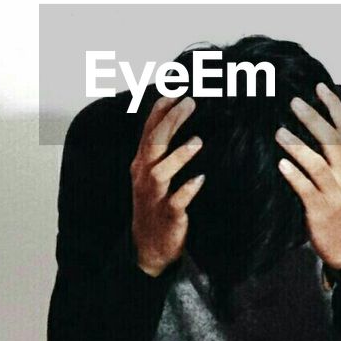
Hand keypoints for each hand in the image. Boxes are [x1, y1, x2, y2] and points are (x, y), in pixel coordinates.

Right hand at [130, 95, 204, 276]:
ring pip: (161, 171)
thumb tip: (178, 121)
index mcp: (141, 164)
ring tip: (198, 140)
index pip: (148, 131)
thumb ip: (162, 151)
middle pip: (154, 145)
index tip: (175, 93)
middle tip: (190, 104)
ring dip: (179, 155)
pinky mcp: (168, 215)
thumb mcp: (152, 175)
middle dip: (171, 122)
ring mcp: (154, 196)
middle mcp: (144, 176)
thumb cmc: (155, 205)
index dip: (159, 111)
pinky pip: (176, 201)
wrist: (148, 247)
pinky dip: (187, 189)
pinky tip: (200, 179)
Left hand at [276, 83, 340, 271]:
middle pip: (331, 141)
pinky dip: (295, 176)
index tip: (319, 86)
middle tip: (294, 102)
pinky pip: (306, 189)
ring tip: (279, 132)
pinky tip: (281, 165)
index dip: (334, 106)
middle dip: (313, 119)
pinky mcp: (320, 209)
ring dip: (298, 146)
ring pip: (318, 164)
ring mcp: (335, 192)